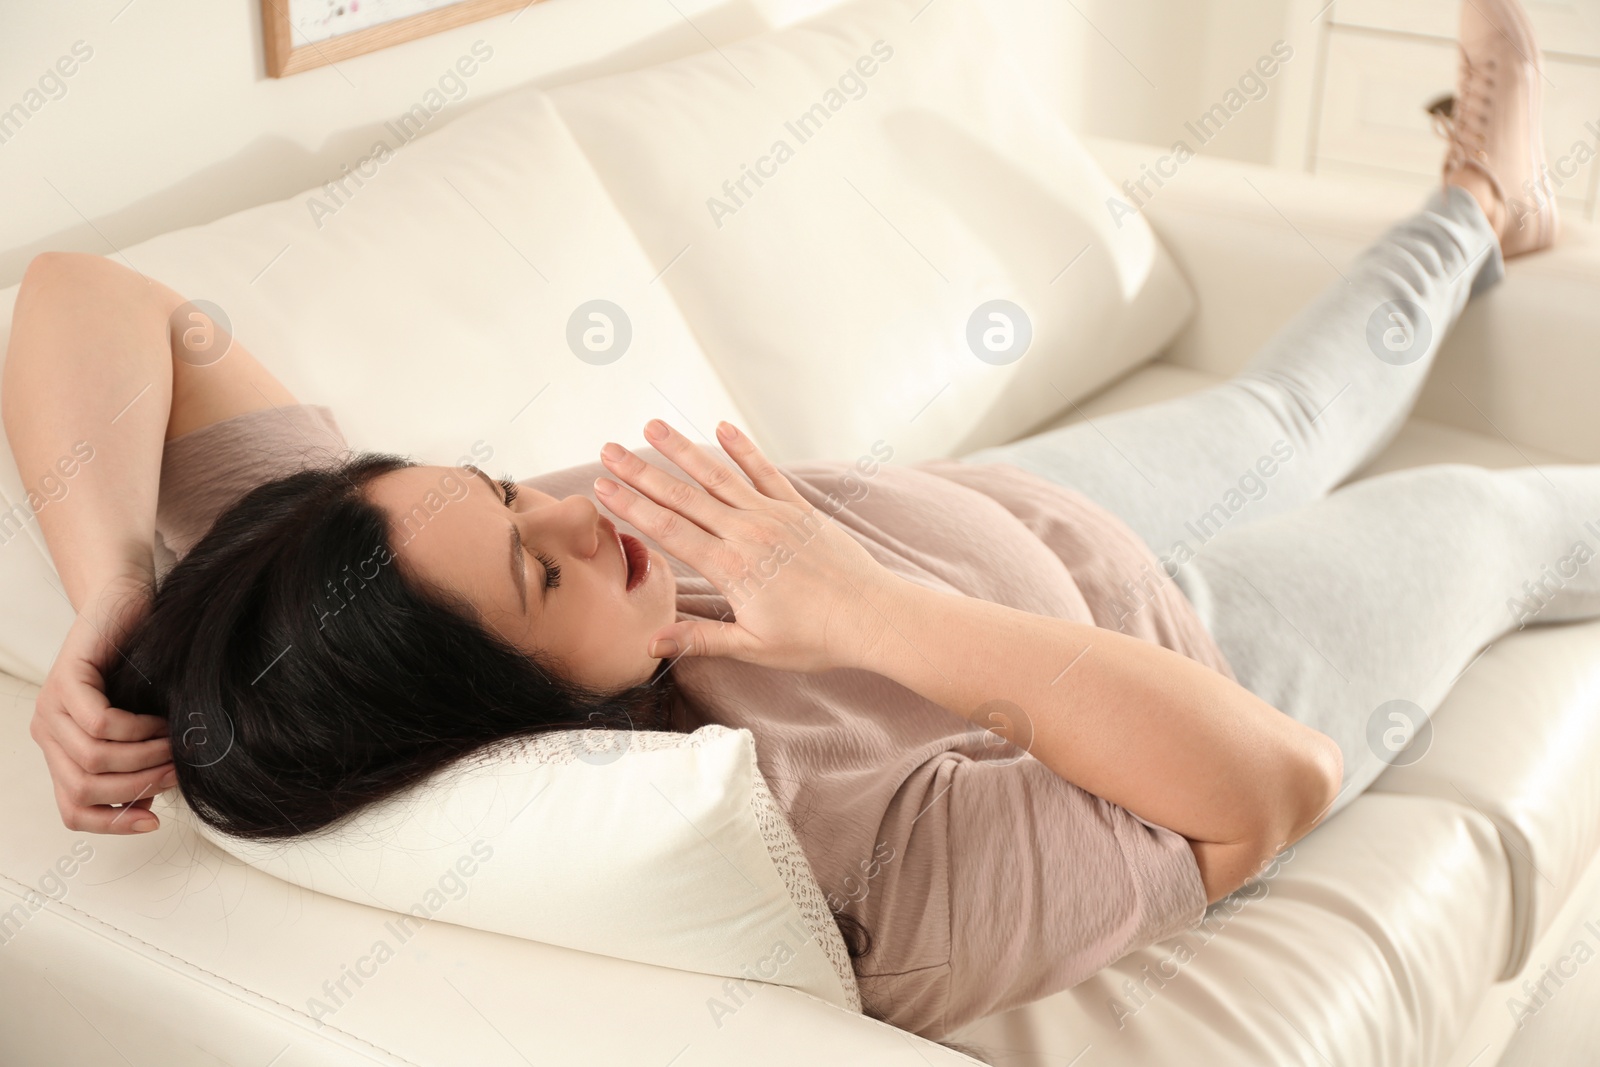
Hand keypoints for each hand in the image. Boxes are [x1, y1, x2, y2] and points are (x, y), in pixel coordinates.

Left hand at [32, 574, 174, 832]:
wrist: (127, 602)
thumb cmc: (141, 663)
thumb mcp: (139, 725)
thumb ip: (134, 763)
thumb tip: (149, 805)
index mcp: (61, 750)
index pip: (73, 809)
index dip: (112, 824)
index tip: (154, 820)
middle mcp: (47, 733)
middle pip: (84, 790)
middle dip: (137, 787)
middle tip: (176, 770)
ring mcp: (51, 707)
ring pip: (94, 760)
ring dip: (144, 758)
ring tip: (175, 743)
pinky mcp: (66, 680)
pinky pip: (100, 724)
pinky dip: (137, 729)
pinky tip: (159, 719)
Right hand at [596, 418, 905, 672]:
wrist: (872, 617)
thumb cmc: (815, 639)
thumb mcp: (753, 647)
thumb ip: (700, 641)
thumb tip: (650, 645)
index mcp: (731, 569)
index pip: (668, 531)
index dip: (631, 506)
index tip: (601, 485)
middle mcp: (747, 534)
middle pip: (683, 497)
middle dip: (641, 472)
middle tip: (607, 449)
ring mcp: (774, 516)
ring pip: (718, 477)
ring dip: (682, 450)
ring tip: (652, 427)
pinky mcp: (798, 509)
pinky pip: (765, 472)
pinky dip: (743, 449)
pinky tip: (721, 427)